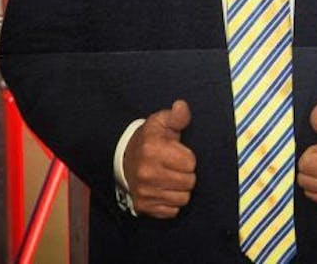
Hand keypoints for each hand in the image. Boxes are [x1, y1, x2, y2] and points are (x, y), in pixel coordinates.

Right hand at [122, 99, 196, 218]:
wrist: (125, 158)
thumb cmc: (150, 139)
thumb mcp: (161, 122)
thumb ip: (176, 116)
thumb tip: (181, 106)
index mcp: (153, 150)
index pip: (190, 163)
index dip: (188, 158)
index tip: (179, 154)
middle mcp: (146, 173)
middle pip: (189, 182)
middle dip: (187, 174)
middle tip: (176, 167)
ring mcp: (144, 192)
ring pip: (183, 198)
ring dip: (181, 189)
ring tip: (171, 178)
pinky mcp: (143, 206)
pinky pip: (172, 211)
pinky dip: (172, 202)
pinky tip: (165, 190)